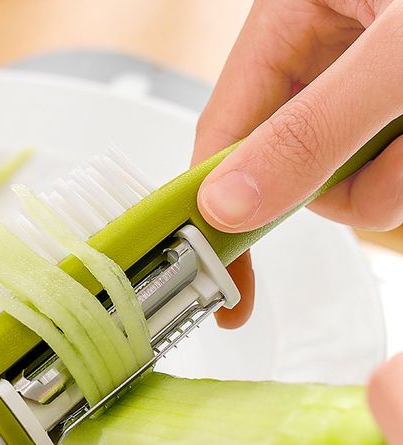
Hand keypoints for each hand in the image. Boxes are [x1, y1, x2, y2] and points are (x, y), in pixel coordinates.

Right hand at [193, 0, 402, 328]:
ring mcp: (359, 91)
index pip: (221, 133)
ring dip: (400, 174)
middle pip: (288, 167)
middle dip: (348, 181)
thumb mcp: (400, 56)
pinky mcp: (393, 114)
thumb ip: (311, 132)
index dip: (210, 205)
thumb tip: (227, 204)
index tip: (215, 271)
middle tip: (399, 149)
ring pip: (348, 180)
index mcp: (290, 21)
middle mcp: (317, 61)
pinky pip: (390, 174)